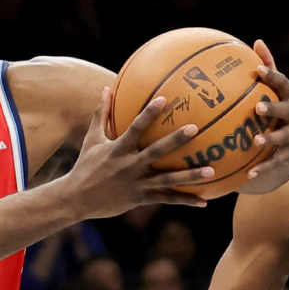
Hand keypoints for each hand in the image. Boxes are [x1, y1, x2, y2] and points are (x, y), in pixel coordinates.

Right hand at [62, 87, 213, 218]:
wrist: (76, 199)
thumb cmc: (85, 166)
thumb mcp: (92, 139)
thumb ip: (101, 114)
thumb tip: (106, 89)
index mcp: (118, 149)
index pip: (135, 128)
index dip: (149, 113)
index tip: (164, 99)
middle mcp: (129, 166)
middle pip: (156, 152)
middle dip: (175, 140)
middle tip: (195, 129)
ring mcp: (136, 184)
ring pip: (167, 179)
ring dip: (189, 176)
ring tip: (212, 171)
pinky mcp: (140, 198)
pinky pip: (166, 199)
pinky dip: (185, 200)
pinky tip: (204, 201)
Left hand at [238, 40, 288, 193]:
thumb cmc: (280, 111)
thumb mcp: (276, 92)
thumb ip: (268, 69)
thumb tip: (257, 41)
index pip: (283, 84)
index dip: (272, 76)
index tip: (258, 69)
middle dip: (275, 109)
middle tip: (258, 108)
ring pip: (285, 138)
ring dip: (271, 139)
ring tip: (255, 141)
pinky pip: (278, 162)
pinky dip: (264, 168)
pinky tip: (249, 174)